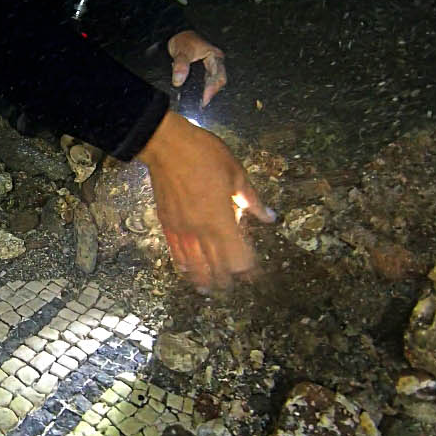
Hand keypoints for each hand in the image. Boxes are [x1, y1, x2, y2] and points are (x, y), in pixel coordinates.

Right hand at [135, 112, 277, 293]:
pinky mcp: (167, 225)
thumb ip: (251, 200)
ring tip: (212, 290)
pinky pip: (176, 253)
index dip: (248, 269)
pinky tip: (189, 272)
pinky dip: (184, 266)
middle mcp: (201, 232)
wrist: (166, 145)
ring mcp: (182, 230)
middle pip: (216, 267)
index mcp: (221, 219)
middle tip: (235, 287)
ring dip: (205, 279)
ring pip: (194, 265)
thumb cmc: (204, 155)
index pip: (237, 257)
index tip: (256, 275)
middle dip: (227, 280)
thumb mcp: (236, 173)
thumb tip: (269, 217)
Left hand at [167, 31, 228, 107]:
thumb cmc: (183, 39)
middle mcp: (214, 63)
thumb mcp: (182, 51)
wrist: (175, 35)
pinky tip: (193, 94)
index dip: (213, 89)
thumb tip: (178, 80)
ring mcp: (209, 67)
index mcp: (215, 56)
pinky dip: (199, 88)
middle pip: (217, 82)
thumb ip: (181, 64)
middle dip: (209, 93)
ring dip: (205, 91)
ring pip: (211, 83)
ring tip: (197, 102)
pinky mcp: (202, 70)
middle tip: (200, 104)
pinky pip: (204, 82)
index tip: (204, 99)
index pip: (219, 77)